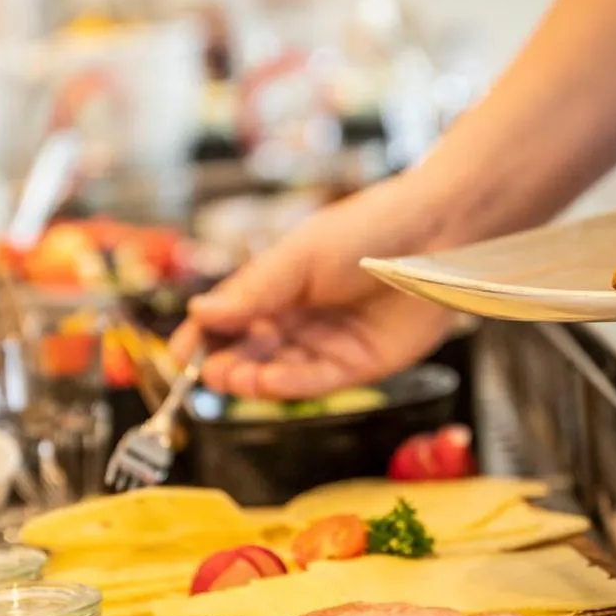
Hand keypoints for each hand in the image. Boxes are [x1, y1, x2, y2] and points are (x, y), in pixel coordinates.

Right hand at [169, 177, 454, 398]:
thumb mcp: (299, 256)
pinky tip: (264, 382)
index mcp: (280, 286)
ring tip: (227, 377)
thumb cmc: (369, 229)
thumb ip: (252, 290)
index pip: (231, 320)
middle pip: (251, 351)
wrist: (438, 234)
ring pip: (279, 372)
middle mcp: (302, 318)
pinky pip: (317, 382)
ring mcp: (330, 344)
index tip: (177, 354)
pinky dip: (287, 386)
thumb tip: (200, 313)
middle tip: (201, 371)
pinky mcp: (361, 366)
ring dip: (251, 378)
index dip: (204, 339)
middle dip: (224, 364)